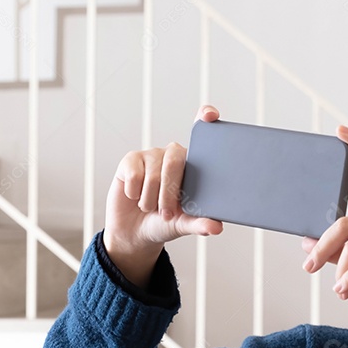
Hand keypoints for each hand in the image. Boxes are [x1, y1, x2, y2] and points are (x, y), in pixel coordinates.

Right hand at [103, 105, 224, 286]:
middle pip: (175, 162)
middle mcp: (173, 154)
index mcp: (193, 165)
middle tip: (166, 213)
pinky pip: (135, 175)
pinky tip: (135, 197)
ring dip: (151, 200)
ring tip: (150, 208)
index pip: (202, 133)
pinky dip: (135, 194)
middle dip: (169, 194)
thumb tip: (217, 227)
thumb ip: (200, 224)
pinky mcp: (130, 160)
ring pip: (154, 174)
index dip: (205, 118)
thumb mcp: (184, 225)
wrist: (135, 232)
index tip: (211, 115)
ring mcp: (151, 155)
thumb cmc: (164, 223)